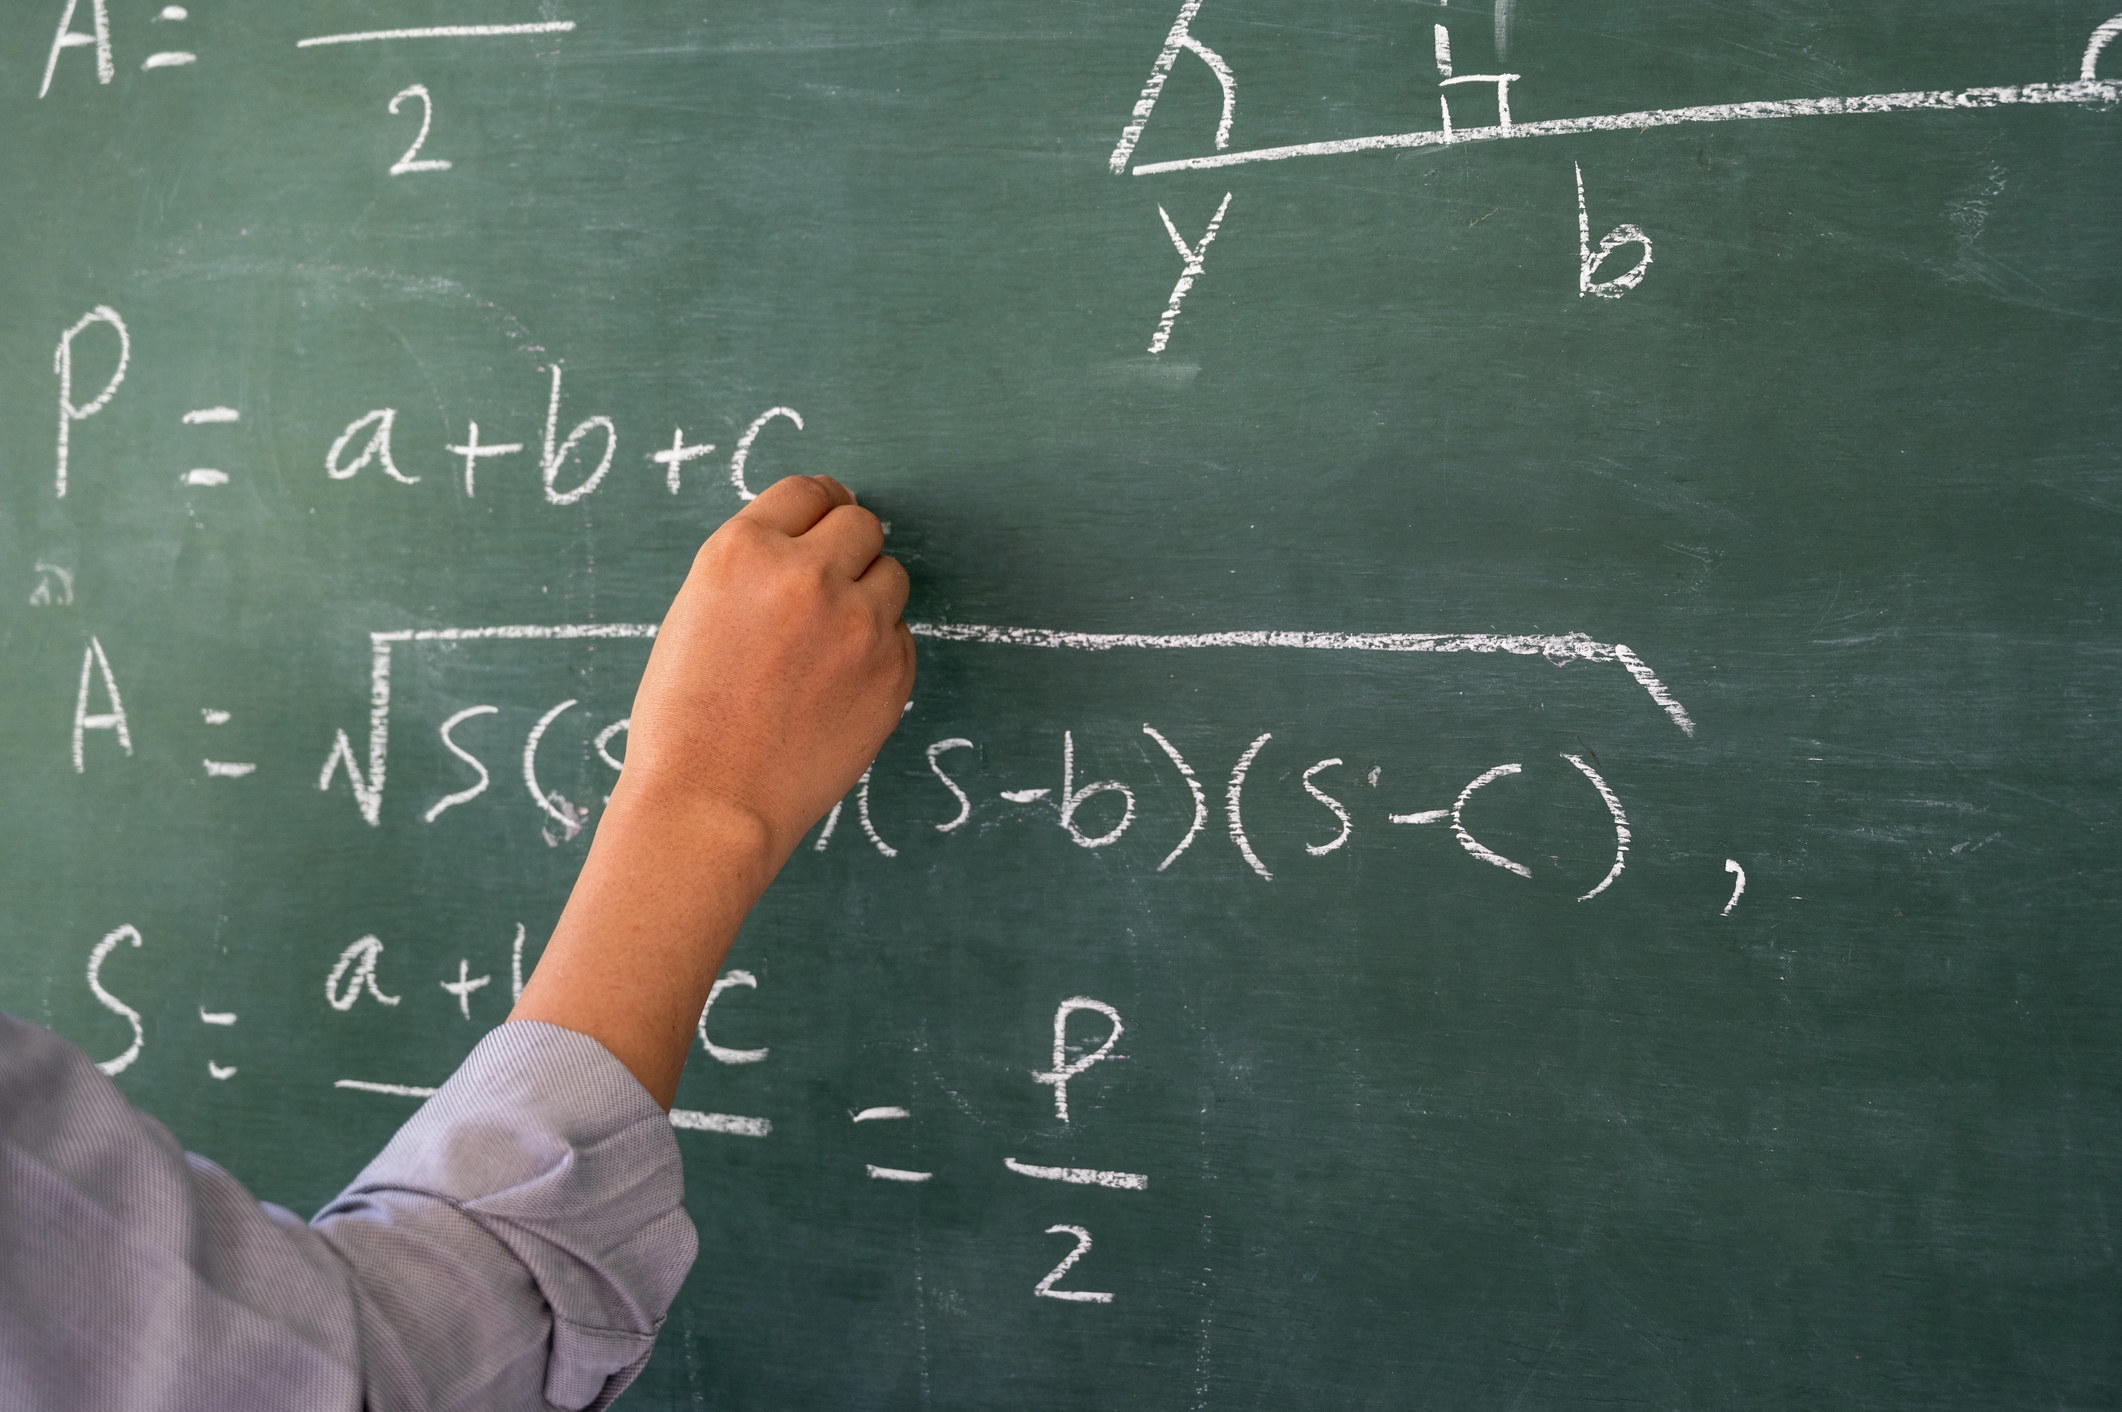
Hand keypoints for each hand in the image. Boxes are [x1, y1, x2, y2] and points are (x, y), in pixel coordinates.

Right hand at [513, 474, 913, 1107]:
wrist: (709, 802)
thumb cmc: (684, 718)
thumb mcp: (698, 612)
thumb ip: (758, 571)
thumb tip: (815, 546)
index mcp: (746, 551)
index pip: (810, 492)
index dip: (820, 506)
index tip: (826, 520)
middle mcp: (810, 575)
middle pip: (863, 525)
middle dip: (848, 548)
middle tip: (830, 584)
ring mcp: (860, 624)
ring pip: (892, 576)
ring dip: (869, 596)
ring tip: (828, 645)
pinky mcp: (893, 672)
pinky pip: (901, 636)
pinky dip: (879, 651)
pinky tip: (838, 686)